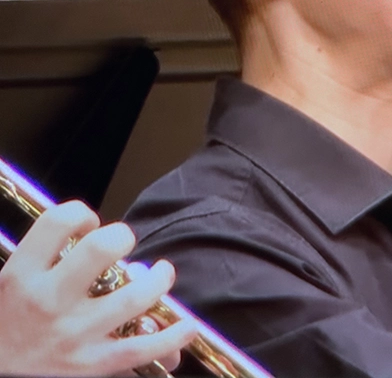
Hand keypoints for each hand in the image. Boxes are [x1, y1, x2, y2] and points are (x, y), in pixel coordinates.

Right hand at [0, 201, 196, 376]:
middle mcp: (49, 301)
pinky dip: (171, 337)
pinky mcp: (91, 365)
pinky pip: (139, 349)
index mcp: (24, 275)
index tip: (89, 225)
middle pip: (100, 250)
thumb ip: (48, 254)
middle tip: (125, 242)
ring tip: (161, 273)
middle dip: (122, 236)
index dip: (82, 214)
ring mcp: (72, 335)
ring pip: (132, 298)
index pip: (58, 221)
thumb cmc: (9, 323)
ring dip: (158, 280)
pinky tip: (188, 325)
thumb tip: (94, 232)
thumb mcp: (14, 281)